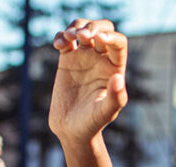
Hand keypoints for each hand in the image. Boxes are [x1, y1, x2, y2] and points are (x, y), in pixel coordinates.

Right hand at [49, 19, 127, 145]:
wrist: (72, 130)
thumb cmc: (92, 124)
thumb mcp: (105, 113)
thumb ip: (115, 98)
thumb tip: (118, 79)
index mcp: (114, 68)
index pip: (118, 43)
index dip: (110, 36)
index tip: (97, 39)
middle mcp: (101, 59)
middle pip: (102, 29)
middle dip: (93, 26)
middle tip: (82, 36)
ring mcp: (83, 58)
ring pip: (82, 29)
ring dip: (76, 27)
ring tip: (69, 38)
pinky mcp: (67, 60)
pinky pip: (64, 40)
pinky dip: (60, 36)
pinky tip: (58, 45)